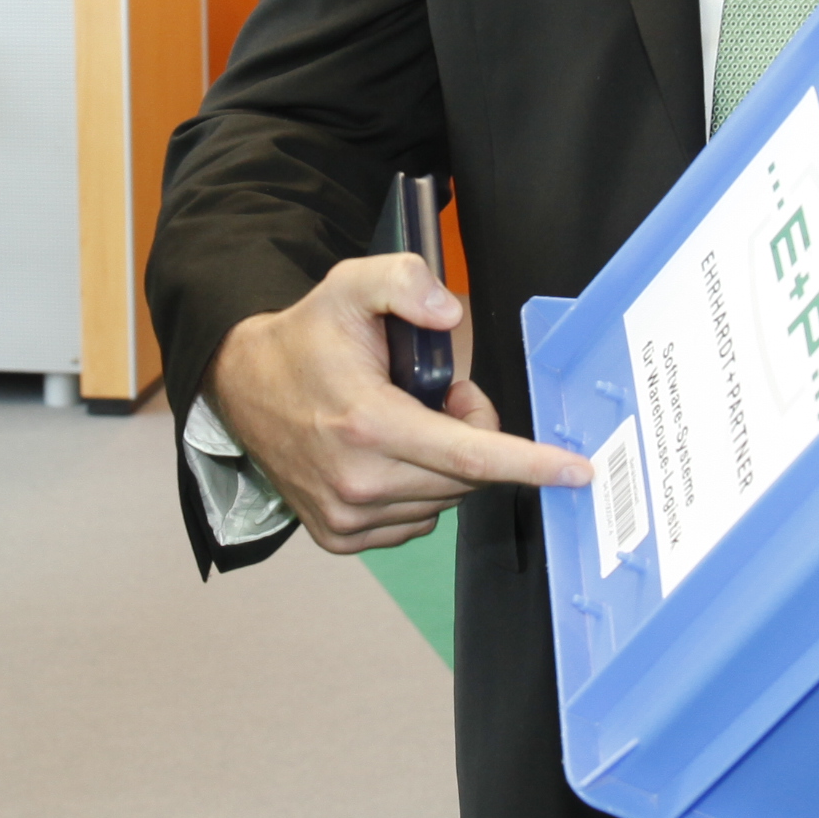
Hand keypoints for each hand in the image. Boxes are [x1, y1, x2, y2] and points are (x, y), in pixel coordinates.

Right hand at [207, 253, 586, 555]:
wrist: (243, 386)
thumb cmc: (306, 339)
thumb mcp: (350, 285)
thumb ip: (404, 282)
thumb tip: (450, 314)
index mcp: (368, 423)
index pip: (468, 454)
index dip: (530, 462)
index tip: (575, 471)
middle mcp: (357, 480)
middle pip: (467, 475)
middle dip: (474, 433)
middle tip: (441, 394)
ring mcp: (346, 515)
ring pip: (445, 500)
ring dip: (446, 464)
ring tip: (407, 420)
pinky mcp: (340, 535)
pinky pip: (416, 520)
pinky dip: (421, 489)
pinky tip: (390, 455)